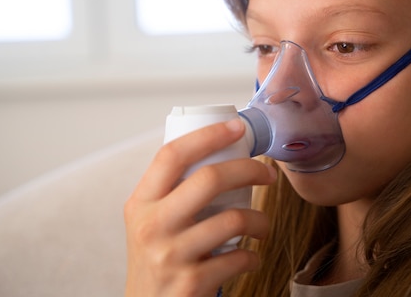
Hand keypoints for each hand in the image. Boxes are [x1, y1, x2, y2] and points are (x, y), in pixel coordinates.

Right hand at [124, 119, 275, 295]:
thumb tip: (217, 154)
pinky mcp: (191, 283)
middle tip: (268, 174)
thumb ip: (171, 194)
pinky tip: (249, 257)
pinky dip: (253, 256)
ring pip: (234, 219)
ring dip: (261, 221)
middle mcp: (152, 226)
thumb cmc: (156, 261)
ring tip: (262, 227)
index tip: (237, 128)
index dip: (208, 135)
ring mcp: (171, 256)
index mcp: (141, 203)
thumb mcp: (150, 223)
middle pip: (209, 179)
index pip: (171, 155)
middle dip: (249, 169)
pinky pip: (239, 258)